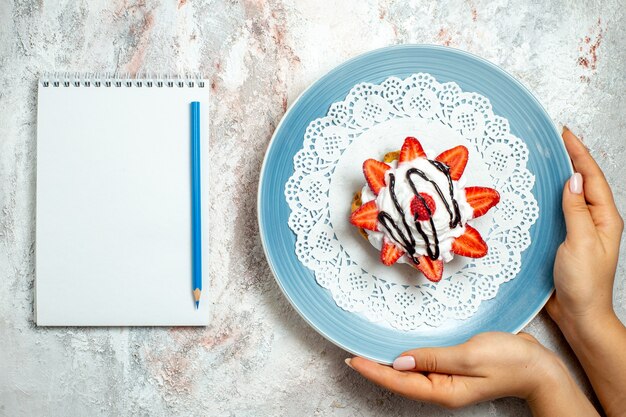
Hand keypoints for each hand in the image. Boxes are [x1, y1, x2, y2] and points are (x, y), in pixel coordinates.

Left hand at [346, 332, 565, 408]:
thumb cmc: (509, 359)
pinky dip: (407, 360)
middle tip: (351, 355)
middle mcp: (442, 389)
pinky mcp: (453, 370)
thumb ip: (433, 358)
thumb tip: (400, 361)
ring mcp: (448, 381)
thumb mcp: (469, 356)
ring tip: (365, 354)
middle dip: (375, 370)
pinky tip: (398, 352)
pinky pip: (423, 367)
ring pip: (410, 376)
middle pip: (401, 381)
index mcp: (444, 390)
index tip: (352, 360)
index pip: (400, 381)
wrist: (538, 365)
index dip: (374, 371)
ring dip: (388, 365)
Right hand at [546, 127, 623, 326]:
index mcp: (605, 218)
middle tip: (557, 138)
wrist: (579, 314)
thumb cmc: (584, 283)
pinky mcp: (564, 239)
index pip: (592, 178)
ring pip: (570, 195)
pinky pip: (558, 211)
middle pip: (583, 182)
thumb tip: (573, 180)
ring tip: (548, 158)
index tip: (566, 134)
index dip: (579, 154)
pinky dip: (550, 197)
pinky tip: (540, 193)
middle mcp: (594, 221)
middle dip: (572, 158)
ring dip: (560, 175)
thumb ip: (576, 210)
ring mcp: (579, 230)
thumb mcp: (581, 242)